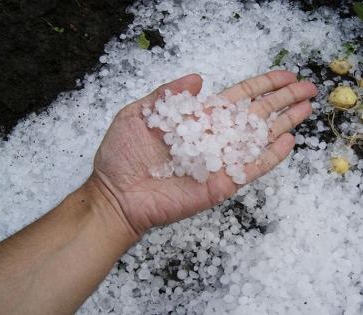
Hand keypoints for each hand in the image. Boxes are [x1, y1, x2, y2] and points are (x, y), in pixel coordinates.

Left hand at [91, 71, 316, 236]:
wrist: (117, 194)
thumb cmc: (122, 155)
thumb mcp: (138, 114)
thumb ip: (169, 94)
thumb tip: (200, 77)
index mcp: (196, 119)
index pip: (236, 98)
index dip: (261, 85)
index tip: (284, 75)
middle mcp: (212, 137)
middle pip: (254, 115)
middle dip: (282, 100)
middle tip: (308, 87)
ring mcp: (219, 161)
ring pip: (258, 139)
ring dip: (284, 123)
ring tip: (307, 108)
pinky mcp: (221, 184)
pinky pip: (251, 168)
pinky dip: (270, 156)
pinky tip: (288, 141)